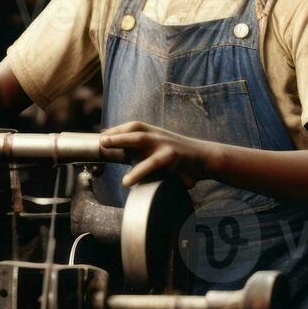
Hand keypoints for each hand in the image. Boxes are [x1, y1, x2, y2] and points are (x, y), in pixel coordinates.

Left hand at [99, 121, 214, 187]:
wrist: (207, 159)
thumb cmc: (184, 158)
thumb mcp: (164, 151)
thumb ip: (148, 154)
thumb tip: (130, 161)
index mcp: (156, 133)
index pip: (134, 126)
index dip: (117, 129)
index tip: (103, 135)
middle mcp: (159, 135)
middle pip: (134, 128)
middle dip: (115, 132)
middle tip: (100, 140)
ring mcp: (165, 144)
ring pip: (140, 139)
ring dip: (121, 140)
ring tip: (105, 145)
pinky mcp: (171, 157)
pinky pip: (151, 163)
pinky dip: (138, 172)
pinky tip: (127, 181)